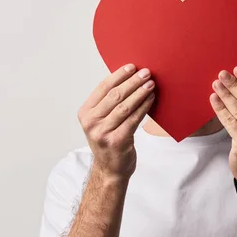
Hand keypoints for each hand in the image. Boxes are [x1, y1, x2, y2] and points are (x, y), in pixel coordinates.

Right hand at [77, 64, 154, 179]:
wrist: (110, 170)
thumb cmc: (109, 141)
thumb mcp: (102, 121)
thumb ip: (109, 103)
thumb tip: (129, 78)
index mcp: (85, 113)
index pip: (103, 88)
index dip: (118, 75)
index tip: (132, 67)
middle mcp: (91, 122)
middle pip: (114, 96)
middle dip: (132, 82)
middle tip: (146, 73)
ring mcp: (102, 132)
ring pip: (125, 106)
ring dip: (140, 93)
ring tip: (150, 84)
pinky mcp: (116, 141)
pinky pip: (133, 119)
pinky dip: (143, 107)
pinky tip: (151, 99)